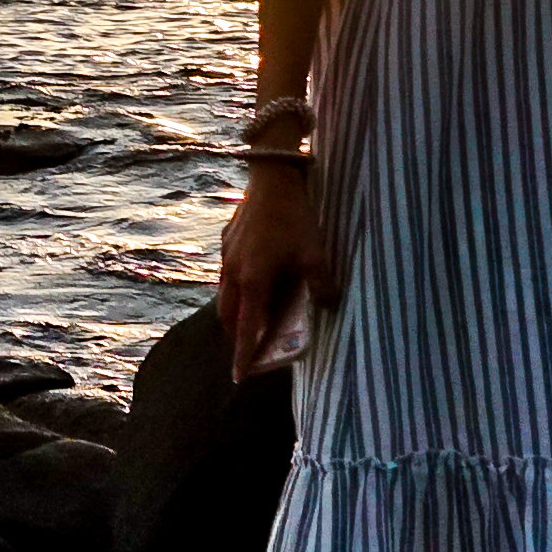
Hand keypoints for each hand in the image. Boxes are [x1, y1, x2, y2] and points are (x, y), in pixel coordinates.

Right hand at [219, 163, 335, 380]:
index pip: (247, 328)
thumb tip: (328, 306)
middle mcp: (234, 272)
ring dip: (236, 310)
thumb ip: (321, 284)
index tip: (240, 376)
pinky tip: (254, 276)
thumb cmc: (294, 216)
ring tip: (253, 315)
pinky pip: (227, 273)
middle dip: (237, 334)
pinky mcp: (226, 240)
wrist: (272, 175)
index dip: (244, 354)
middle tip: (251, 346)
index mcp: (253, 280)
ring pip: (224, 295)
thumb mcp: (314, 252)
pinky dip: (236, 285)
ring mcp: (227, 255)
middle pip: (228, 316)